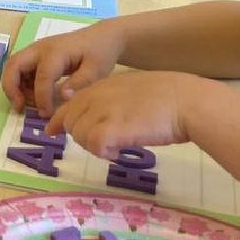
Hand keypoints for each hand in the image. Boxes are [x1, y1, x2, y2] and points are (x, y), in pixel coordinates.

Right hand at [0, 22, 125, 117]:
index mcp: (56, 52)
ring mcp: (36, 50)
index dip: (42, 98)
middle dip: (11, 88)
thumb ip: (80, 83)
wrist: (101, 37)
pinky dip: (21, 83)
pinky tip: (34, 95)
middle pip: (13, 65)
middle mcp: (40, 48)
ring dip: (15, 86)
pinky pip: (20, 68)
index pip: (41, 77)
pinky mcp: (36, 55)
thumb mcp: (97, 70)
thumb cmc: (100, 53)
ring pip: (13, 66)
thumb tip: (63, 97)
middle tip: (19, 107)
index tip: (47, 114)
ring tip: (28, 103)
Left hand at [47, 71, 214, 159]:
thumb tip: (99, 117)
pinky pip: (95, 146)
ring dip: (95, 146)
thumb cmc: (167, 97)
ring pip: (80, 136)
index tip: (53, 131)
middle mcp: (96, 96)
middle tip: (104, 143)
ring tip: (116, 146)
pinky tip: (120, 152)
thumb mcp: (131, 90)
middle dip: (82, 136)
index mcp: (101, 86)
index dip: (60, 120)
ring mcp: (103, 111)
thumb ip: (111, 99)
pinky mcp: (113, 129)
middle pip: (70, 123)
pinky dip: (105, 153)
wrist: (186, 101)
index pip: (68, 104)